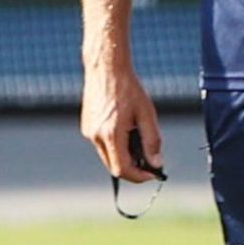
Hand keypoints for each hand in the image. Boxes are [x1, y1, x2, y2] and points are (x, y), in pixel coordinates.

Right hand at [81, 59, 163, 182]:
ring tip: (138, 139)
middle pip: (114, 166)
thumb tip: (156, 163)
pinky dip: (115, 144)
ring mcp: (88, 131)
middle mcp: (95, 136)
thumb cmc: (128, 87)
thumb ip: (152, 140)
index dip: (139, 176)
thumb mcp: (147, 113)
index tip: (152, 174)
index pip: (122, 170)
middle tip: (149, 160)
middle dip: (132, 167)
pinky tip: (125, 129)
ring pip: (107, 156)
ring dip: (123, 155)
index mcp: (110, 134)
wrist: (106, 68)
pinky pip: (101, 144)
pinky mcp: (86, 126)